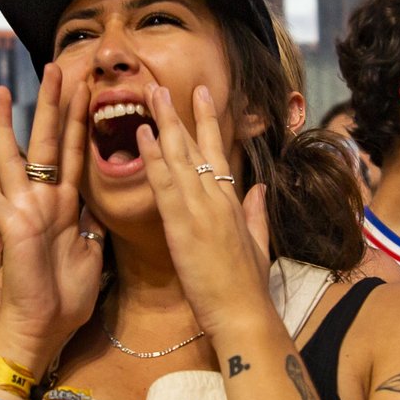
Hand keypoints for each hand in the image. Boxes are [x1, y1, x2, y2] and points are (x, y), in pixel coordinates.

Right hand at [0, 63, 99, 361]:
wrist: (42, 327)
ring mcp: (23, 210)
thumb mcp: (91, 254)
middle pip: (48, 142)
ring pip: (14, 156)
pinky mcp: (9, 225)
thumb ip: (91, 226)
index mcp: (66, 206)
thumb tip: (98, 208)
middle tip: (55, 68)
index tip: (87, 90)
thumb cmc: (65, 299)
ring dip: (7, 123)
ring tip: (3, 89)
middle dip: (53, 105)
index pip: (75, 152)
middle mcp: (42, 200)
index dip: (81, 121)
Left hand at [136, 84, 272, 336]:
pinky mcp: (182, 226)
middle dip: (177, 114)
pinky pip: (164, 185)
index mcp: (233, 203)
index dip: (208, 121)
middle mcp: (216, 199)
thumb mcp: (257, 244)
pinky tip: (142, 135)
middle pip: (194, 147)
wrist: (243, 314)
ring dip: (161, 124)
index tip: (200, 94)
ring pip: (178, 158)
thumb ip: (255, 213)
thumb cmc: (248, 287)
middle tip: (161, 85)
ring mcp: (200, 209)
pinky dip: (152, 158)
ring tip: (148, 96)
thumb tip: (256, 188)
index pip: (218, 151)